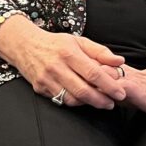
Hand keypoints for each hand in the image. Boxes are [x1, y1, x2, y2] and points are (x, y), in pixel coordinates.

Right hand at [0, 15, 125, 109]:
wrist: (24, 45)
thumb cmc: (55, 43)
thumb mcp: (79, 41)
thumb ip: (100, 52)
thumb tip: (119, 62)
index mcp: (68, 53)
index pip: (93, 73)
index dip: (109, 86)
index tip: (120, 92)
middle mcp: (56, 67)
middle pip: (83, 91)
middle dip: (101, 100)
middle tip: (112, 103)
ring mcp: (46, 79)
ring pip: (71, 99)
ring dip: (87, 104)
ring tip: (99, 102)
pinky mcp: (39, 88)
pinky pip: (60, 100)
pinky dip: (73, 101)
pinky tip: (82, 99)